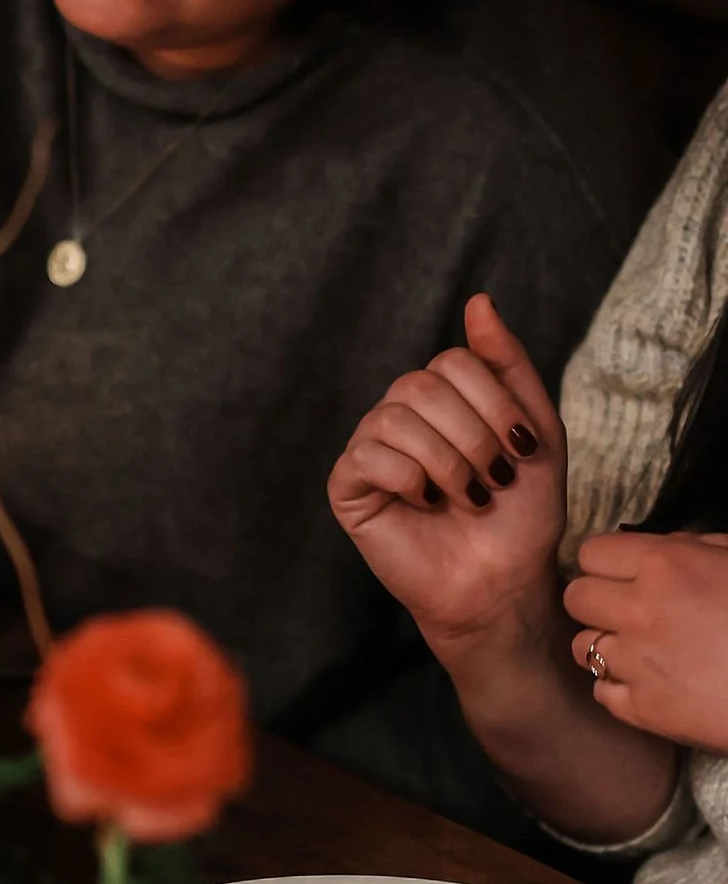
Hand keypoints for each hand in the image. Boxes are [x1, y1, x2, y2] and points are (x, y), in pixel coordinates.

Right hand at [327, 293, 566, 649]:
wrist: (504, 581)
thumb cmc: (521, 514)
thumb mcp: (536, 430)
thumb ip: (509, 365)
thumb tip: (479, 302)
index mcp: (443, 398)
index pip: (454, 361)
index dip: (495, 404)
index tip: (521, 450)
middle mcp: (401, 414)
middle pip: (423, 384)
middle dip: (474, 436)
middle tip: (494, 480)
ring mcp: (371, 449)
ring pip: (395, 417)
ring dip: (448, 463)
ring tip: (468, 498)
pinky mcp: (348, 488)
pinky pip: (367, 456)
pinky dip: (410, 480)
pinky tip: (427, 505)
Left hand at [565, 531, 727, 748]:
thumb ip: (696, 549)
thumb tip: (666, 548)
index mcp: (666, 565)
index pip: (591, 552)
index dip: (606, 563)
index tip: (622, 574)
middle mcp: (640, 610)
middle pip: (574, 597)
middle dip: (597, 601)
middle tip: (627, 611)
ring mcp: (637, 663)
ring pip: (581, 646)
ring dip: (604, 645)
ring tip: (640, 650)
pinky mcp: (644, 710)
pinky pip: (601, 692)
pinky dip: (620, 688)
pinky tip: (652, 683)